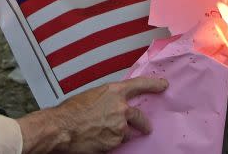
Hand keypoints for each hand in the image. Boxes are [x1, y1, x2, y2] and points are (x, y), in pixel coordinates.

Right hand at [18, 77, 167, 153]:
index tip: (164, 85)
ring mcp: (120, 126)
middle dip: (143, 124)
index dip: (154, 85)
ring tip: (104, 133)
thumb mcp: (91, 96)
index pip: (140, 85)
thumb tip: (111, 106)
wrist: (63, 128)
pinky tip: (99, 139)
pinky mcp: (115, 141)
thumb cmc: (71, 111)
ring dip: (121, 134)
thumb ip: (106, 99)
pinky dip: (112, 142)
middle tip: (146, 127)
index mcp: (114, 91)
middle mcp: (121, 107)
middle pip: (140, 116)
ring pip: (128, 133)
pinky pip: (118, 143)